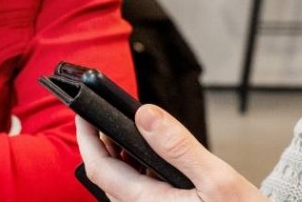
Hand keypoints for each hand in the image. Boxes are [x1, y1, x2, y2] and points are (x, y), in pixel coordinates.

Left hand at [76, 105, 265, 201]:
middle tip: (104, 112)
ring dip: (120, 154)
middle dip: (102, 142)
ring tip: (126, 125)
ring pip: (123, 182)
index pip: (99, 169)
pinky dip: (139, 166)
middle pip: (108, 174)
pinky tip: (151, 151)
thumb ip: (179, 146)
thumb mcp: (217, 179)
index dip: (86, 139)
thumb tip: (145, 115)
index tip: (83, 113)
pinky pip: (140, 189)